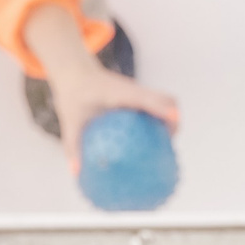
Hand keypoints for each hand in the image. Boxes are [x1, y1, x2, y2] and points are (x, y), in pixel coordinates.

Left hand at [45, 57, 179, 173]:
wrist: (75, 71)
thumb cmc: (72, 95)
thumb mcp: (69, 120)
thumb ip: (73, 145)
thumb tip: (76, 173)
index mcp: (120, 92)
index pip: (148, 98)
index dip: (165, 108)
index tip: (174, 121)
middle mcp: (133, 90)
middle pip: (166, 99)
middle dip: (175, 119)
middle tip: (170, 143)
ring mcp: (137, 92)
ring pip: (164, 102)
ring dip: (170, 120)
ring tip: (166, 146)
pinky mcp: (136, 96)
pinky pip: (154, 107)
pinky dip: (159, 121)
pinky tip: (151, 145)